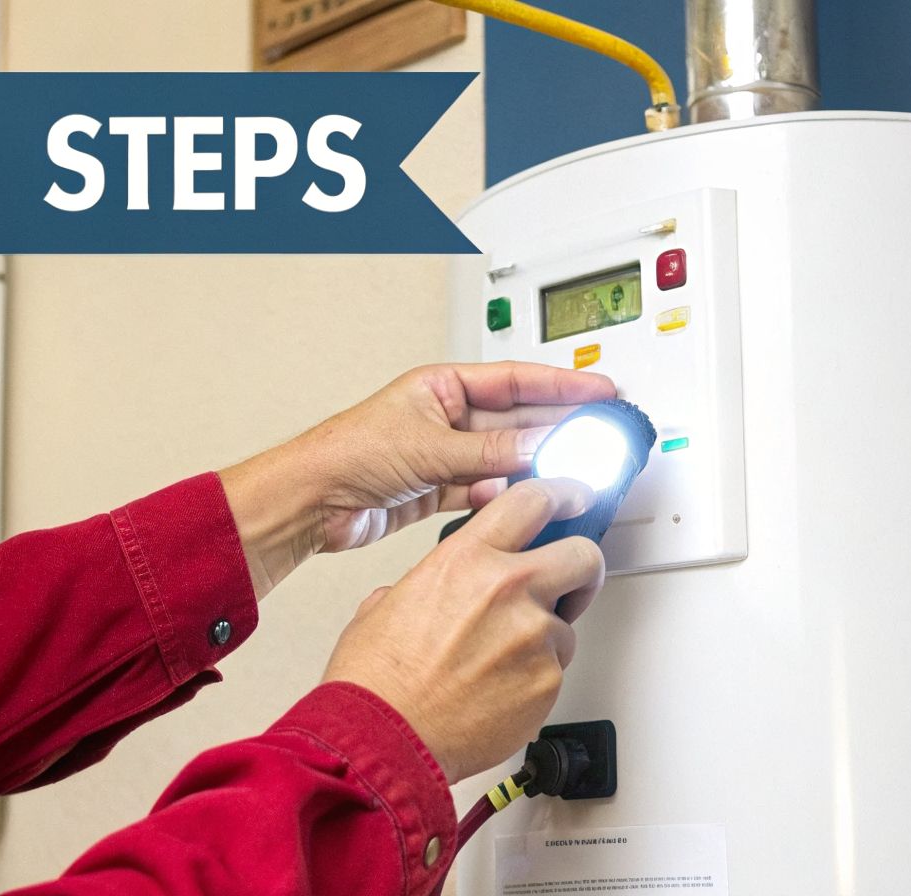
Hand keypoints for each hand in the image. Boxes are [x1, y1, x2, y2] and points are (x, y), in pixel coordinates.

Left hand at [219, 362, 614, 596]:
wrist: (311, 501)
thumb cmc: (347, 453)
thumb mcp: (431, 447)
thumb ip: (491, 452)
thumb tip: (541, 448)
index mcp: (442, 386)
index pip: (516, 380)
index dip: (562, 386)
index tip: (600, 390)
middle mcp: (445, 416)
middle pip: (515, 420)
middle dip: (557, 430)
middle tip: (598, 437)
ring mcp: (442, 454)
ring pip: (504, 458)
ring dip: (533, 467)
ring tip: (569, 473)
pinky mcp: (436, 490)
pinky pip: (485, 488)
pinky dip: (504, 495)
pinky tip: (524, 498)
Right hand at [319, 478, 606, 782]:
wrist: (384, 740)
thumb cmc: (377, 681)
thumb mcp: (385, 605)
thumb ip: (429, 583)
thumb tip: (435, 591)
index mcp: (465, 559)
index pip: (533, 501)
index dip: (562, 494)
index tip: (573, 498)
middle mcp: (507, 588)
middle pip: (583, 555)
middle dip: (581, 569)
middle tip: (570, 585)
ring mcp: (534, 636)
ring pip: (567, 625)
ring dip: (544, 639)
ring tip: (499, 664)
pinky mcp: (548, 682)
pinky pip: (556, 670)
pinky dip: (535, 680)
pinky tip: (498, 691)